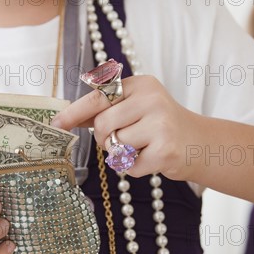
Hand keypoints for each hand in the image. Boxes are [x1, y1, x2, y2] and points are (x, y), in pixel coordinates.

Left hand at [52, 75, 199, 180]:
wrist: (199, 144)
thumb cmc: (158, 126)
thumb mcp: (133, 108)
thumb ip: (102, 110)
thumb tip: (64, 117)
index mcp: (140, 85)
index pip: (98, 98)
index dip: (73, 113)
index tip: (55, 124)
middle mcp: (152, 99)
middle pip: (102, 124)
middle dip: (105, 138)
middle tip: (121, 139)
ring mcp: (161, 123)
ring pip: (115, 145)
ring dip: (121, 153)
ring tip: (141, 146)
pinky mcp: (166, 149)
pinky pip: (128, 165)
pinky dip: (133, 168)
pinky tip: (151, 158)